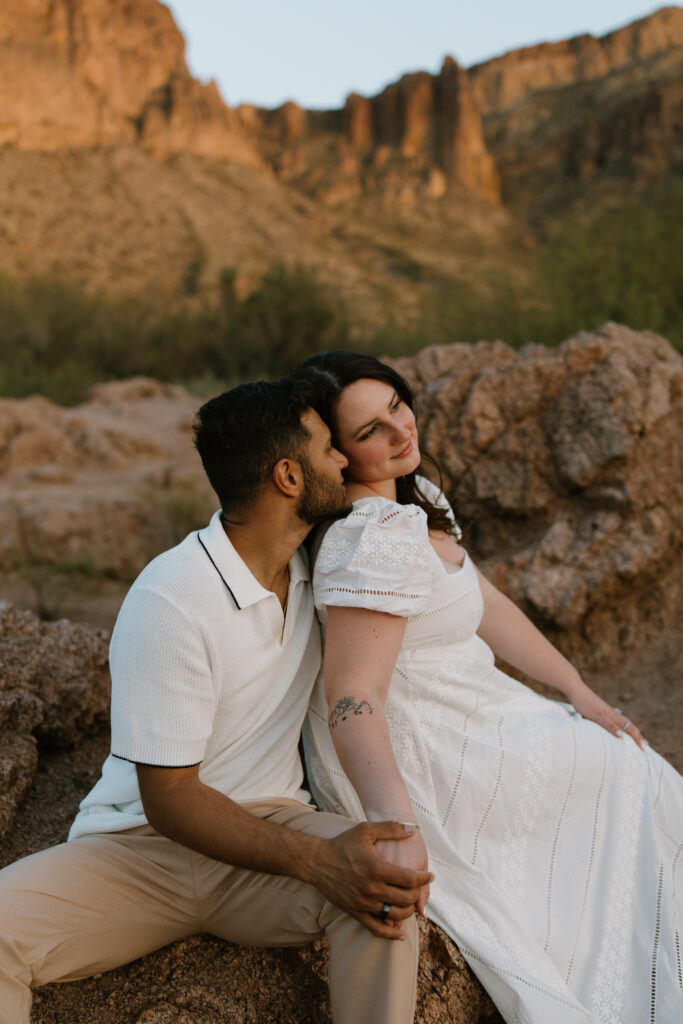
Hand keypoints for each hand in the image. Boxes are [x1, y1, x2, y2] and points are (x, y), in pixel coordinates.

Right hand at [309, 821, 432, 938]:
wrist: (317, 862)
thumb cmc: (343, 844)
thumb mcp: (366, 830)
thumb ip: (390, 828)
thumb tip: (413, 829)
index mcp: (376, 869)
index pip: (409, 879)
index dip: (424, 878)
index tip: (430, 875)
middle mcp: (371, 889)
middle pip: (406, 899)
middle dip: (418, 894)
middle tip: (421, 887)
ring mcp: (363, 904)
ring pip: (395, 916)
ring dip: (408, 911)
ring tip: (411, 901)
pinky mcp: (355, 913)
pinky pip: (377, 929)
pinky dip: (391, 934)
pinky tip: (400, 934)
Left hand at [570, 682, 644, 749]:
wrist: (576, 690)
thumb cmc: (585, 704)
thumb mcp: (597, 717)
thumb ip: (609, 726)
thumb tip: (623, 736)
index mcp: (613, 716)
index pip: (630, 728)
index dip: (637, 738)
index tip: (643, 748)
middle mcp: (613, 714)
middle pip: (630, 725)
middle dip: (638, 735)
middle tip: (645, 745)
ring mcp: (608, 712)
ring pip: (624, 723)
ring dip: (631, 731)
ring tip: (636, 738)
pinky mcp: (602, 711)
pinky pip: (616, 721)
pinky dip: (622, 727)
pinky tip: (619, 728)